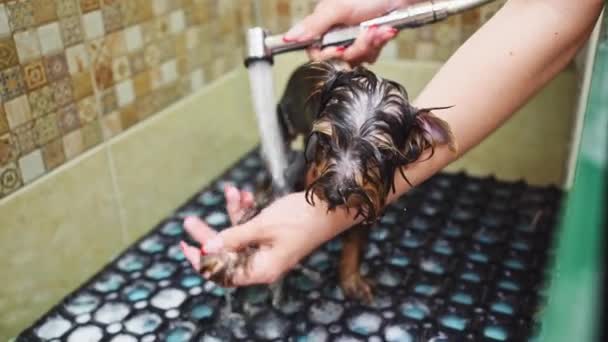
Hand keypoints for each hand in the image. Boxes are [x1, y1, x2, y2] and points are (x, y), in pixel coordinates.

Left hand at [180, 185, 352, 285]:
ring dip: (233, 215)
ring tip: (230, 193)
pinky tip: (243, 195)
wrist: (331, 206)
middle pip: (226, 253)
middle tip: (190, 220)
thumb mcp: (262, 226)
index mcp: (261, 269)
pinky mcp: (274, 236)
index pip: (223, 272)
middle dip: (210, 234)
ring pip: (239, 236)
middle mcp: (264, 263)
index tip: (186, 246)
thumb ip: (233, 237)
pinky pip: (252, 227)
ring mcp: (269, 249)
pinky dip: (246, 212)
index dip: (202, 261)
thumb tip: (207, 248)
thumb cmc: (301, 218)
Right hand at [284, 0, 414, 63]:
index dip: (328, 55)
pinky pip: (370, 56)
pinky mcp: (369, 44)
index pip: (315, 53)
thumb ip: (313, 25)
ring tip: (378, 28)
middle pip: (338, 60)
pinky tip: (384, 30)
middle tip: (366, 33)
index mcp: (323, 25)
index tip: (341, 48)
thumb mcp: (337, 8)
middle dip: (355, 48)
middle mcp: (336, 34)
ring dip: (370, 45)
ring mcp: (353, 40)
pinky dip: (379, 43)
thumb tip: (289, 38)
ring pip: (356, 59)